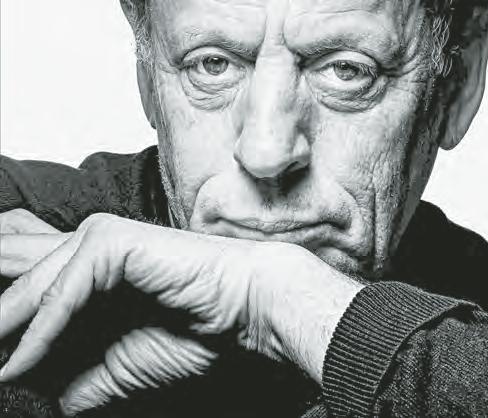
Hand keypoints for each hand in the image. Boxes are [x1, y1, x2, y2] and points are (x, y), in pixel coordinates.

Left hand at [0, 213, 362, 414]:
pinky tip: (17, 366)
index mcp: (89, 274)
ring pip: (31, 290)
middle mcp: (86, 249)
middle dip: (0, 319)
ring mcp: (95, 239)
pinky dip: (38, 333)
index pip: (26, 294)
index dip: (5, 327)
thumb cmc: (193, 333)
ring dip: (4, 331)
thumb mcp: (117, 367)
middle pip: (18, 279)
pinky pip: (61, 294)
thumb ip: (75, 378)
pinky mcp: (108, 242)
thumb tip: (38, 393)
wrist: (245, 310)